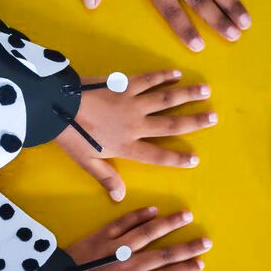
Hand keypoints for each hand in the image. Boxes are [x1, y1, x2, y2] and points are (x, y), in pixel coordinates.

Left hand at [55, 69, 216, 199]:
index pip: (158, 155)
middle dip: (195, 122)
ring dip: (187, 94)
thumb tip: (119, 197)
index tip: (195, 159)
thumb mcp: (87, 161)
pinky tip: (176, 74)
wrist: (57, 104)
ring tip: (205, 90)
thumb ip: (106, 177)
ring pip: (166, 98)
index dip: (178, 158)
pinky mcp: (124, 84)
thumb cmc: (70, 135)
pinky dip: (163, 75)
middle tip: (213, 117)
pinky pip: (149, 79)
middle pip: (171, 124)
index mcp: (127, 145)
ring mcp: (132, 102)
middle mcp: (136, 124)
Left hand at [67, 207, 209, 270]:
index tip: (200, 263)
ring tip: (186, 215)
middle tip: (205, 240)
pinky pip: (124, 222)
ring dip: (170, 223)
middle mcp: (130, 266)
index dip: (185, 270)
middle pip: (165, 254)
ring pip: (149, 232)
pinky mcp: (101, 236)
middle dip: (187, 247)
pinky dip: (140, 215)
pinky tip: (153, 209)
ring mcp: (116, 248)